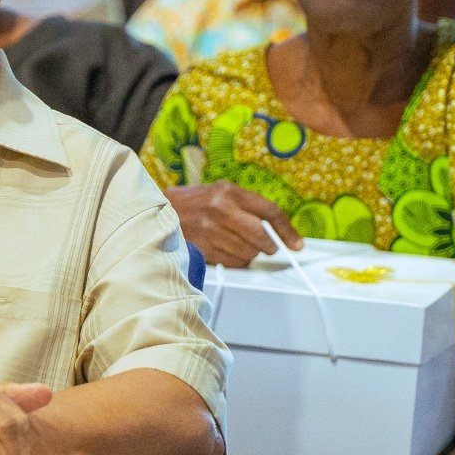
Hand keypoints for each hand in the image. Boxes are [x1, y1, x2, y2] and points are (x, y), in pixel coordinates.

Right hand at [165, 182, 301, 267]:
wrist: (158, 211)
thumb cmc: (194, 203)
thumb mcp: (221, 193)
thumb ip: (248, 207)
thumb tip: (277, 230)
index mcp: (229, 192)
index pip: (269, 212)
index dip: (287, 231)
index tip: (296, 244)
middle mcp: (222, 210)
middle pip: (261, 236)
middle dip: (269, 246)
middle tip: (268, 247)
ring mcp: (211, 230)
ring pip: (248, 252)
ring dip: (250, 254)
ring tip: (239, 245)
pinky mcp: (203, 248)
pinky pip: (232, 262)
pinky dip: (236, 261)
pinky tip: (227, 251)